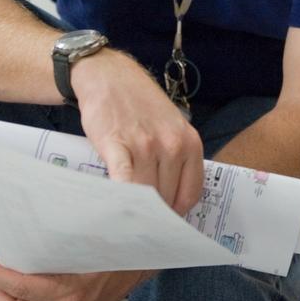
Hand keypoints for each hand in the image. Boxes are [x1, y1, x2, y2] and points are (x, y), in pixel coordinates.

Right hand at [71, 50, 203, 212]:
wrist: (109, 77)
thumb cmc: (140, 105)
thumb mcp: (172, 127)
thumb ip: (176, 159)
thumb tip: (172, 200)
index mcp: (189, 142)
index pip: (190, 193)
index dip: (177, 212)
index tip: (166, 221)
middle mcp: (172, 145)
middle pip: (167, 197)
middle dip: (156, 213)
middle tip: (144, 223)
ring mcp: (145, 145)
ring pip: (146, 194)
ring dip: (138, 208)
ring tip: (129, 216)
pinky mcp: (117, 145)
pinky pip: (124, 180)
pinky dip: (123, 196)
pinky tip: (119, 207)